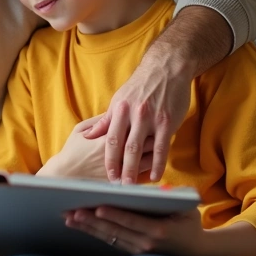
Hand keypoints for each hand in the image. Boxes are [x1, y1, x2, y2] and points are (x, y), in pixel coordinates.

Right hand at [39, 117, 150, 179]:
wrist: (65, 176)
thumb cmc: (71, 151)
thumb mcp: (80, 130)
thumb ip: (100, 120)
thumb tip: (116, 110)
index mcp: (108, 136)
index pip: (134, 125)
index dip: (146, 119)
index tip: (155, 112)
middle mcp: (117, 152)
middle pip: (145, 141)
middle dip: (156, 135)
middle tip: (163, 128)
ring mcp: (121, 169)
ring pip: (147, 159)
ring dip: (156, 153)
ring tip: (161, 146)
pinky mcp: (122, 182)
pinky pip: (143, 175)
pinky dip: (151, 170)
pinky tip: (156, 165)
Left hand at [64, 206, 205, 255]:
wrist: (197, 253)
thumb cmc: (190, 223)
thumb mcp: (186, 208)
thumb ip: (170, 198)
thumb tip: (152, 187)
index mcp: (159, 230)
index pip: (131, 221)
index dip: (114, 215)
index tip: (97, 208)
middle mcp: (146, 244)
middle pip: (114, 231)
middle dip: (91, 221)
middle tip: (71, 211)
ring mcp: (138, 251)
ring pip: (109, 238)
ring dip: (88, 228)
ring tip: (69, 218)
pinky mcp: (133, 254)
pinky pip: (111, 242)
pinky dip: (95, 233)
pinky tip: (80, 226)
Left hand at [83, 59, 190, 183]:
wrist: (166, 69)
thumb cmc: (141, 86)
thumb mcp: (119, 99)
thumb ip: (106, 120)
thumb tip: (88, 136)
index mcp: (119, 110)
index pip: (110, 139)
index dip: (108, 159)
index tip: (105, 175)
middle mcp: (133, 115)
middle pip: (123, 147)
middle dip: (119, 169)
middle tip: (116, 187)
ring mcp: (151, 119)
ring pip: (140, 149)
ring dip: (135, 170)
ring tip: (131, 187)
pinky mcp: (167, 122)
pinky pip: (162, 147)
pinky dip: (158, 164)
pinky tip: (155, 176)